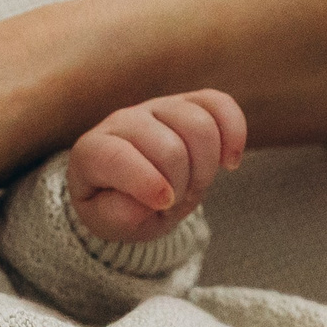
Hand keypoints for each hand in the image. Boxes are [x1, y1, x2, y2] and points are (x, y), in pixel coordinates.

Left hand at [65, 89, 246, 243]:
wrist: (133, 191)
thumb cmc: (117, 207)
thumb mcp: (108, 223)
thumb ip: (119, 214)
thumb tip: (154, 196)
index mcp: (93, 150)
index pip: (118, 156)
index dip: (145, 183)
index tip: (161, 205)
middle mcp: (123, 121)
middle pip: (169, 147)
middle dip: (181, 186)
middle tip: (173, 204)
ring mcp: (157, 108)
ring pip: (199, 125)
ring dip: (206, 168)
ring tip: (192, 186)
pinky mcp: (189, 103)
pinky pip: (220, 105)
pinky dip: (233, 134)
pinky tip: (230, 163)